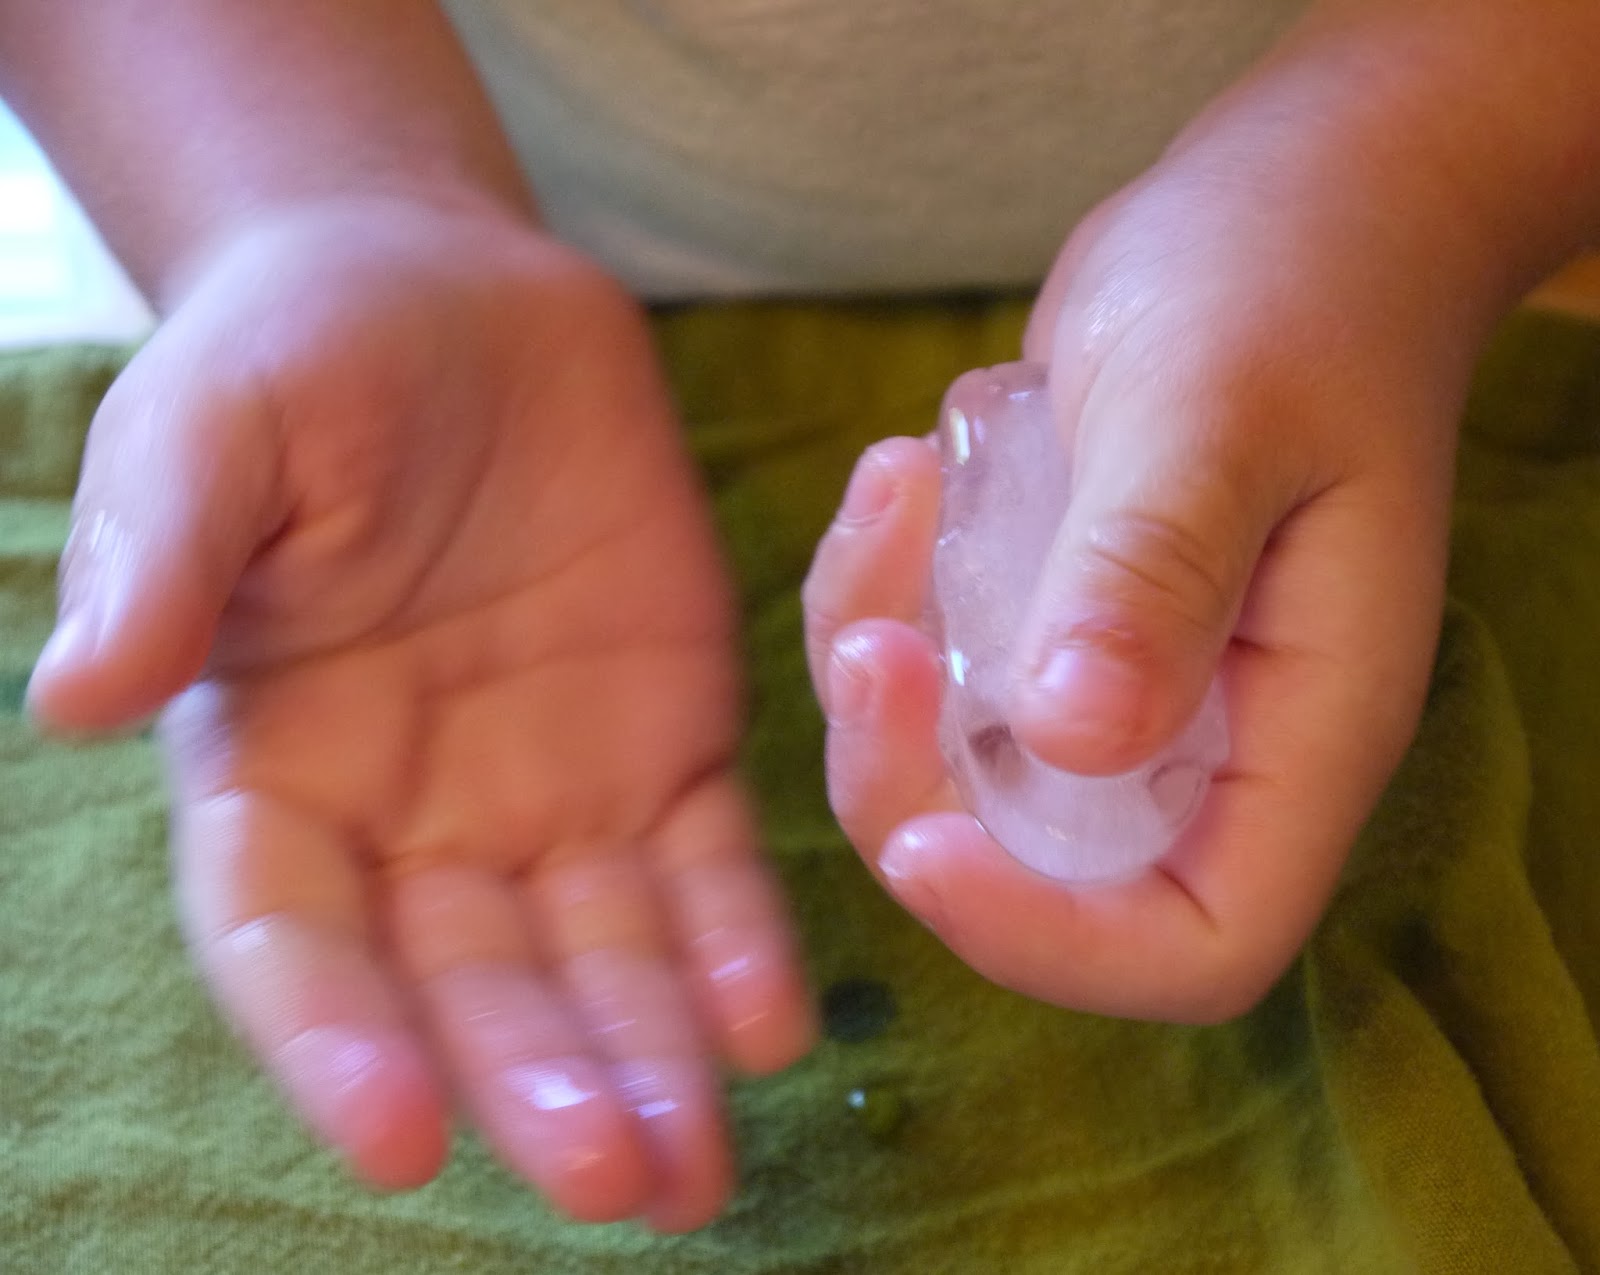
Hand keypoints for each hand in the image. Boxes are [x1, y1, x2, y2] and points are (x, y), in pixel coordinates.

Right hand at [28, 198, 812, 1229]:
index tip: (399, 1141)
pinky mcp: (669, 737)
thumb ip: (162, 558)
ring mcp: (552, 788)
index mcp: (276, 772)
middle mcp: (415, 817)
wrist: (452, 293)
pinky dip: (739, 943)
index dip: (335, 1045)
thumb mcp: (209, 430)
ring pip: (602, 955)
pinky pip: (707, 862)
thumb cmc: (296, 357)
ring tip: (701, 1169)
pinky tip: (772, 1023)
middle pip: (472, 985)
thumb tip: (75, 696)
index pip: (292, 941)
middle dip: (539, 1085)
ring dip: (653, 1060)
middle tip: (612, 1184)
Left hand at [802, 61, 1501, 1020]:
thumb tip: (1070, 737)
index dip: (1050, 940)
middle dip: (908, 784)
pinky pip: (921, 670)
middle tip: (868, 634)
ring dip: (875, 661)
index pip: (1192, 944)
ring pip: (948, 773)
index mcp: (1298, 731)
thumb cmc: (1289, 288)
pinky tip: (895, 475)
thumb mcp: (1220, 410)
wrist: (1280, 208)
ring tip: (893, 491)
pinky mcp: (1045, 625)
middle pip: (1030, 877)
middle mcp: (1205, 740)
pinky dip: (874, 593)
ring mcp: (1117, 688)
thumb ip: (1153, 570)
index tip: (925, 840)